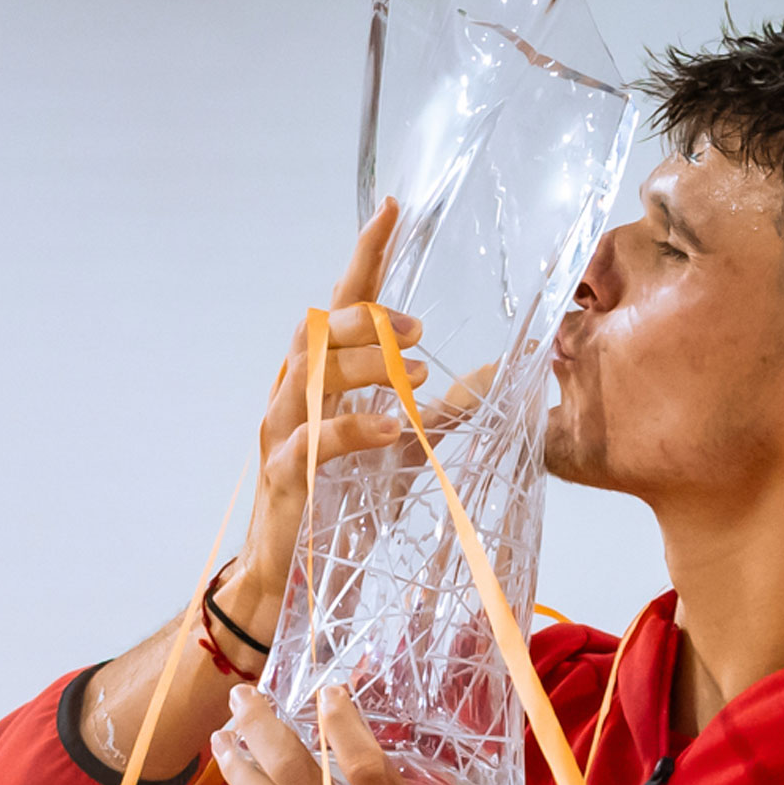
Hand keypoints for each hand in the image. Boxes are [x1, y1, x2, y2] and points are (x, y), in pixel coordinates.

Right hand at [216, 202, 427, 647]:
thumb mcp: (406, 450)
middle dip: (368, 316)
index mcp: (324, 378)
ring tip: (415, 373)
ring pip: (310, 372)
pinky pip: (312, 439)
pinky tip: (391, 429)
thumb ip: (447, 409)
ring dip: (365, 364)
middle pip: (319, 328)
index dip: (365, 255)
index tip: (393, 208)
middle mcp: (295, 393)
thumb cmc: (341, 504)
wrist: (292, 575)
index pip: (343, 303)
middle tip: (420, 328)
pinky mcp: (283, 474)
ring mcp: (282, 431)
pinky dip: (352, 429)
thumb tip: (502, 373)